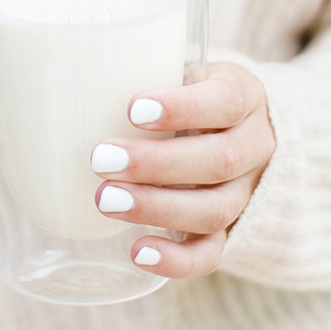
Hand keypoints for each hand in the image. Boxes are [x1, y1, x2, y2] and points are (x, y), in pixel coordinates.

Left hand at [90, 61, 274, 278]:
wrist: (239, 127)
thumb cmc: (191, 91)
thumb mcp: (183, 69)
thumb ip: (150, 69)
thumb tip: (75, 77)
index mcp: (244, 96)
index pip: (226, 102)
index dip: (182, 109)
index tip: (133, 109)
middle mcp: (255, 146)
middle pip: (219, 161)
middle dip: (155, 164)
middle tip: (102, 158)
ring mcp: (247, 192)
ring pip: (216, 210)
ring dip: (157, 207)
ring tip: (105, 200)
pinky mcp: (232, 229)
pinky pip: (213, 253)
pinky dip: (177, 260)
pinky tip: (137, 251)